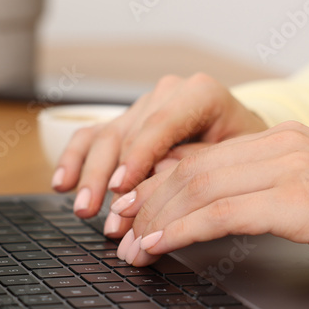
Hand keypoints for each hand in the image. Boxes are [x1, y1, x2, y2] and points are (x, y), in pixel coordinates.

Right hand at [50, 73, 267, 236]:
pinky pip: (92, 136)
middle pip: (129, 134)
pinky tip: (62, 184)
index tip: (121, 188)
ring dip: (90, 176)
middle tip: (104, 214)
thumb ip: (202, 164)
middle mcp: (167, 94)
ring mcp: (143, 106)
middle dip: (111, 179)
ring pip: (106, 137)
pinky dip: (75, 160)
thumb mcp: (238, 156)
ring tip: (84, 210)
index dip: (138, 157)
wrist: (243, 137)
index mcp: (200, 94)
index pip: (162, 124)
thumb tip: (162, 188)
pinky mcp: (126, 121)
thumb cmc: (245, 149)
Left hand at [108, 121, 308, 269]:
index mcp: (284, 138)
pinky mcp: (295, 200)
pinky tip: (158, 246)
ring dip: (155, 220)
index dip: (159, 181)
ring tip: (131, 247)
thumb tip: (217, 207)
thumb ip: (269, 187)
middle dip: (147, 201)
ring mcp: (289, 168)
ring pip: (198, 187)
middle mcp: (282, 144)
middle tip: (119, 230)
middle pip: (192, 167)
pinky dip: (181, 230)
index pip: (204, 154)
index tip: (131, 207)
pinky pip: (221, 213)